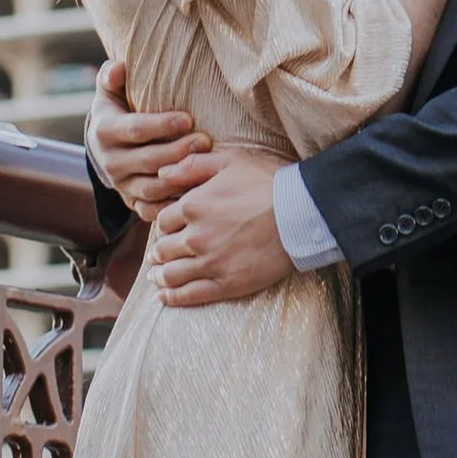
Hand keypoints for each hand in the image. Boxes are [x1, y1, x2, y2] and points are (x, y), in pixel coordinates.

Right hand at [85, 56, 209, 218]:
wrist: (105, 145)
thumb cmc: (117, 108)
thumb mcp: (110, 90)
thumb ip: (112, 77)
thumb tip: (118, 67)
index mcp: (105, 131)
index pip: (134, 129)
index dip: (161, 125)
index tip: (188, 118)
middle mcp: (110, 162)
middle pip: (147, 160)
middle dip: (178, 152)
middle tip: (206, 141)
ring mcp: (121, 185)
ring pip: (151, 188)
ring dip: (179, 180)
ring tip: (206, 167)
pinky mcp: (131, 202)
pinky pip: (152, 210)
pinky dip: (172, 205)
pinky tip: (195, 194)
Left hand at [152, 147, 294, 306]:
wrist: (300, 214)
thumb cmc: (268, 182)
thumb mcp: (230, 160)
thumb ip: (193, 165)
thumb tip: (162, 172)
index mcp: (193, 205)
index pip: (164, 220)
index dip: (165, 223)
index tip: (169, 227)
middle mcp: (195, 237)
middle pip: (164, 248)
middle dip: (159, 250)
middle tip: (159, 253)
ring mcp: (209, 263)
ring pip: (172, 274)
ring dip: (160, 276)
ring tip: (156, 277)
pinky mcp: (225, 284)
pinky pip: (190, 295)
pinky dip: (173, 298)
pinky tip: (165, 298)